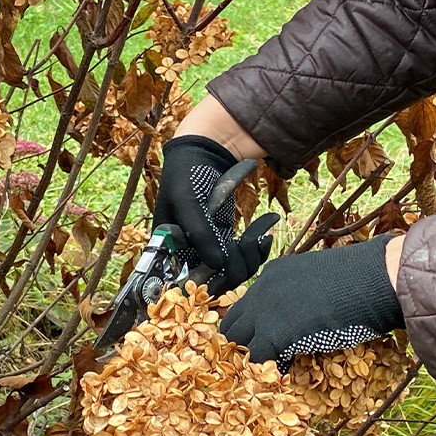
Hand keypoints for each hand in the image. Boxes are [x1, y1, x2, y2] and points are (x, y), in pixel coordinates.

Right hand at [154, 135, 276, 293]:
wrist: (206, 151)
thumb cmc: (187, 174)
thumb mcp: (187, 200)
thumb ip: (200, 233)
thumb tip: (218, 264)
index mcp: (168, 250)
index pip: (187, 284)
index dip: (210, 281)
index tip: (228, 261)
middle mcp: (186, 255)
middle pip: (217, 282)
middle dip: (238, 263)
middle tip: (250, 239)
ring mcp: (207, 250)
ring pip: (234, 272)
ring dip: (252, 254)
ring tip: (264, 230)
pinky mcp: (225, 242)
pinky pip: (244, 258)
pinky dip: (259, 246)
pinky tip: (267, 226)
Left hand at [220, 234, 405, 372]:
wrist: (374, 280)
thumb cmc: (360, 279)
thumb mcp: (318, 280)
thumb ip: (300, 294)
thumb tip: (300, 318)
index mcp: (272, 274)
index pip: (246, 305)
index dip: (252, 326)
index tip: (260, 341)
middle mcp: (261, 289)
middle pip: (233, 322)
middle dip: (241, 343)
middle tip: (259, 361)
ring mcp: (264, 310)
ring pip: (237, 341)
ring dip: (249, 357)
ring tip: (267, 370)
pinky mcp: (274, 332)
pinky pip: (256, 358)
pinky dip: (265, 370)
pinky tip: (280, 375)